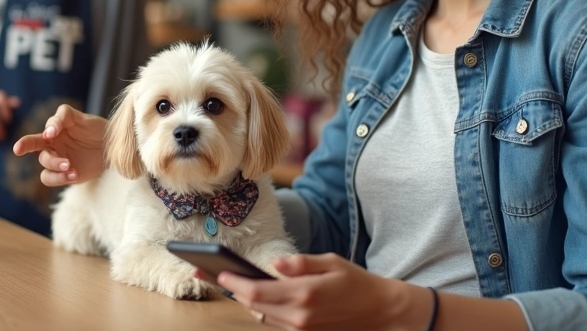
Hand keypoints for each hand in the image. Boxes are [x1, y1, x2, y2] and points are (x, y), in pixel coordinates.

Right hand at [12, 104, 107, 186]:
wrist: (110, 151)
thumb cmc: (97, 131)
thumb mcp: (85, 119)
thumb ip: (66, 116)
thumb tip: (48, 130)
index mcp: (58, 127)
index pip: (48, 124)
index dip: (48, 127)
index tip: (51, 134)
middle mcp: (53, 142)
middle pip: (32, 143)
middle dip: (26, 145)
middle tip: (48, 147)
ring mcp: (57, 158)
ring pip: (43, 163)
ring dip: (53, 165)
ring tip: (69, 166)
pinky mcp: (62, 174)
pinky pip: (50, 178)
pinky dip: (59, 178)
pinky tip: (73, 175)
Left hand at [206, 254, 430, 330]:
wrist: (380, 311)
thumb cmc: (356, 282)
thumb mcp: (331, 262)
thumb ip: (301, 263)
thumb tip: (277, 263)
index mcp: (304, 294)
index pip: (256, 290)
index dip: (233, 282)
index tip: (215, 271)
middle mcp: (299, 316)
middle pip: (253, 305)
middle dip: (230, 289)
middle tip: (206, 273)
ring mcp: (301, 328)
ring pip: (261, 315)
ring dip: (244, 300)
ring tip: (224, 281)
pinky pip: (274, 321)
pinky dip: (262, 308)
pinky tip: (252, 295)